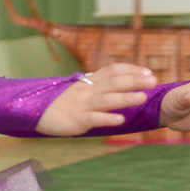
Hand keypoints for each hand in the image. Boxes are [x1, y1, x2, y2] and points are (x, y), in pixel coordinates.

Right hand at [36, 64, 158, 135]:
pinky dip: (107, 118)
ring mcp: (81, 104)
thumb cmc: (62, 104)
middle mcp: (87, 90)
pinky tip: (120, 120)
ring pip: (106, 99)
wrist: (35, 113)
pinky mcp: (75, 120)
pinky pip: (93, 118)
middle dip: (134, 80)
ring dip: (125, 98)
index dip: (131, 70)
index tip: (148, 72)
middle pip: (113, 82)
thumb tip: (121, 84)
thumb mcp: (81, 91)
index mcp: (89, 82)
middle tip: (153, 81)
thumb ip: (99, 87)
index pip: (113, 70)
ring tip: (142, 98)